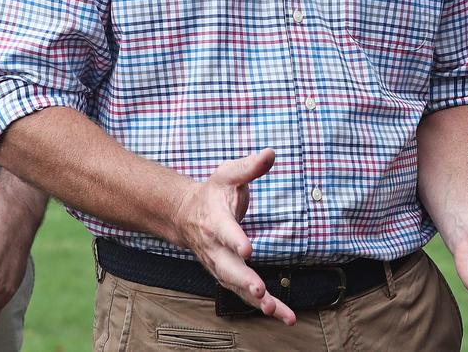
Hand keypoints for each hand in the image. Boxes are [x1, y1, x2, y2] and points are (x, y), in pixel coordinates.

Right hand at [173, 148, 295, 324]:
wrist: (185, 214)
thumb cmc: (213, 192)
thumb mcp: (228, 174)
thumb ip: (249, 167)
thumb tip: (271, 153)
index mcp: (215, 219)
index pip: (225, 231)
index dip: (235, 240)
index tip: (248, 249)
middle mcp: (215, 247)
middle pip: (227, 267)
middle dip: (243, 280)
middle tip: (259, 289)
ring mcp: (219, 264)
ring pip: (235, 286)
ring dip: (255, 300)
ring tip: (275, 310)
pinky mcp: (227, 276)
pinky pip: (243, 294)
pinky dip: (262, 306)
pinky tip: (282, 315)